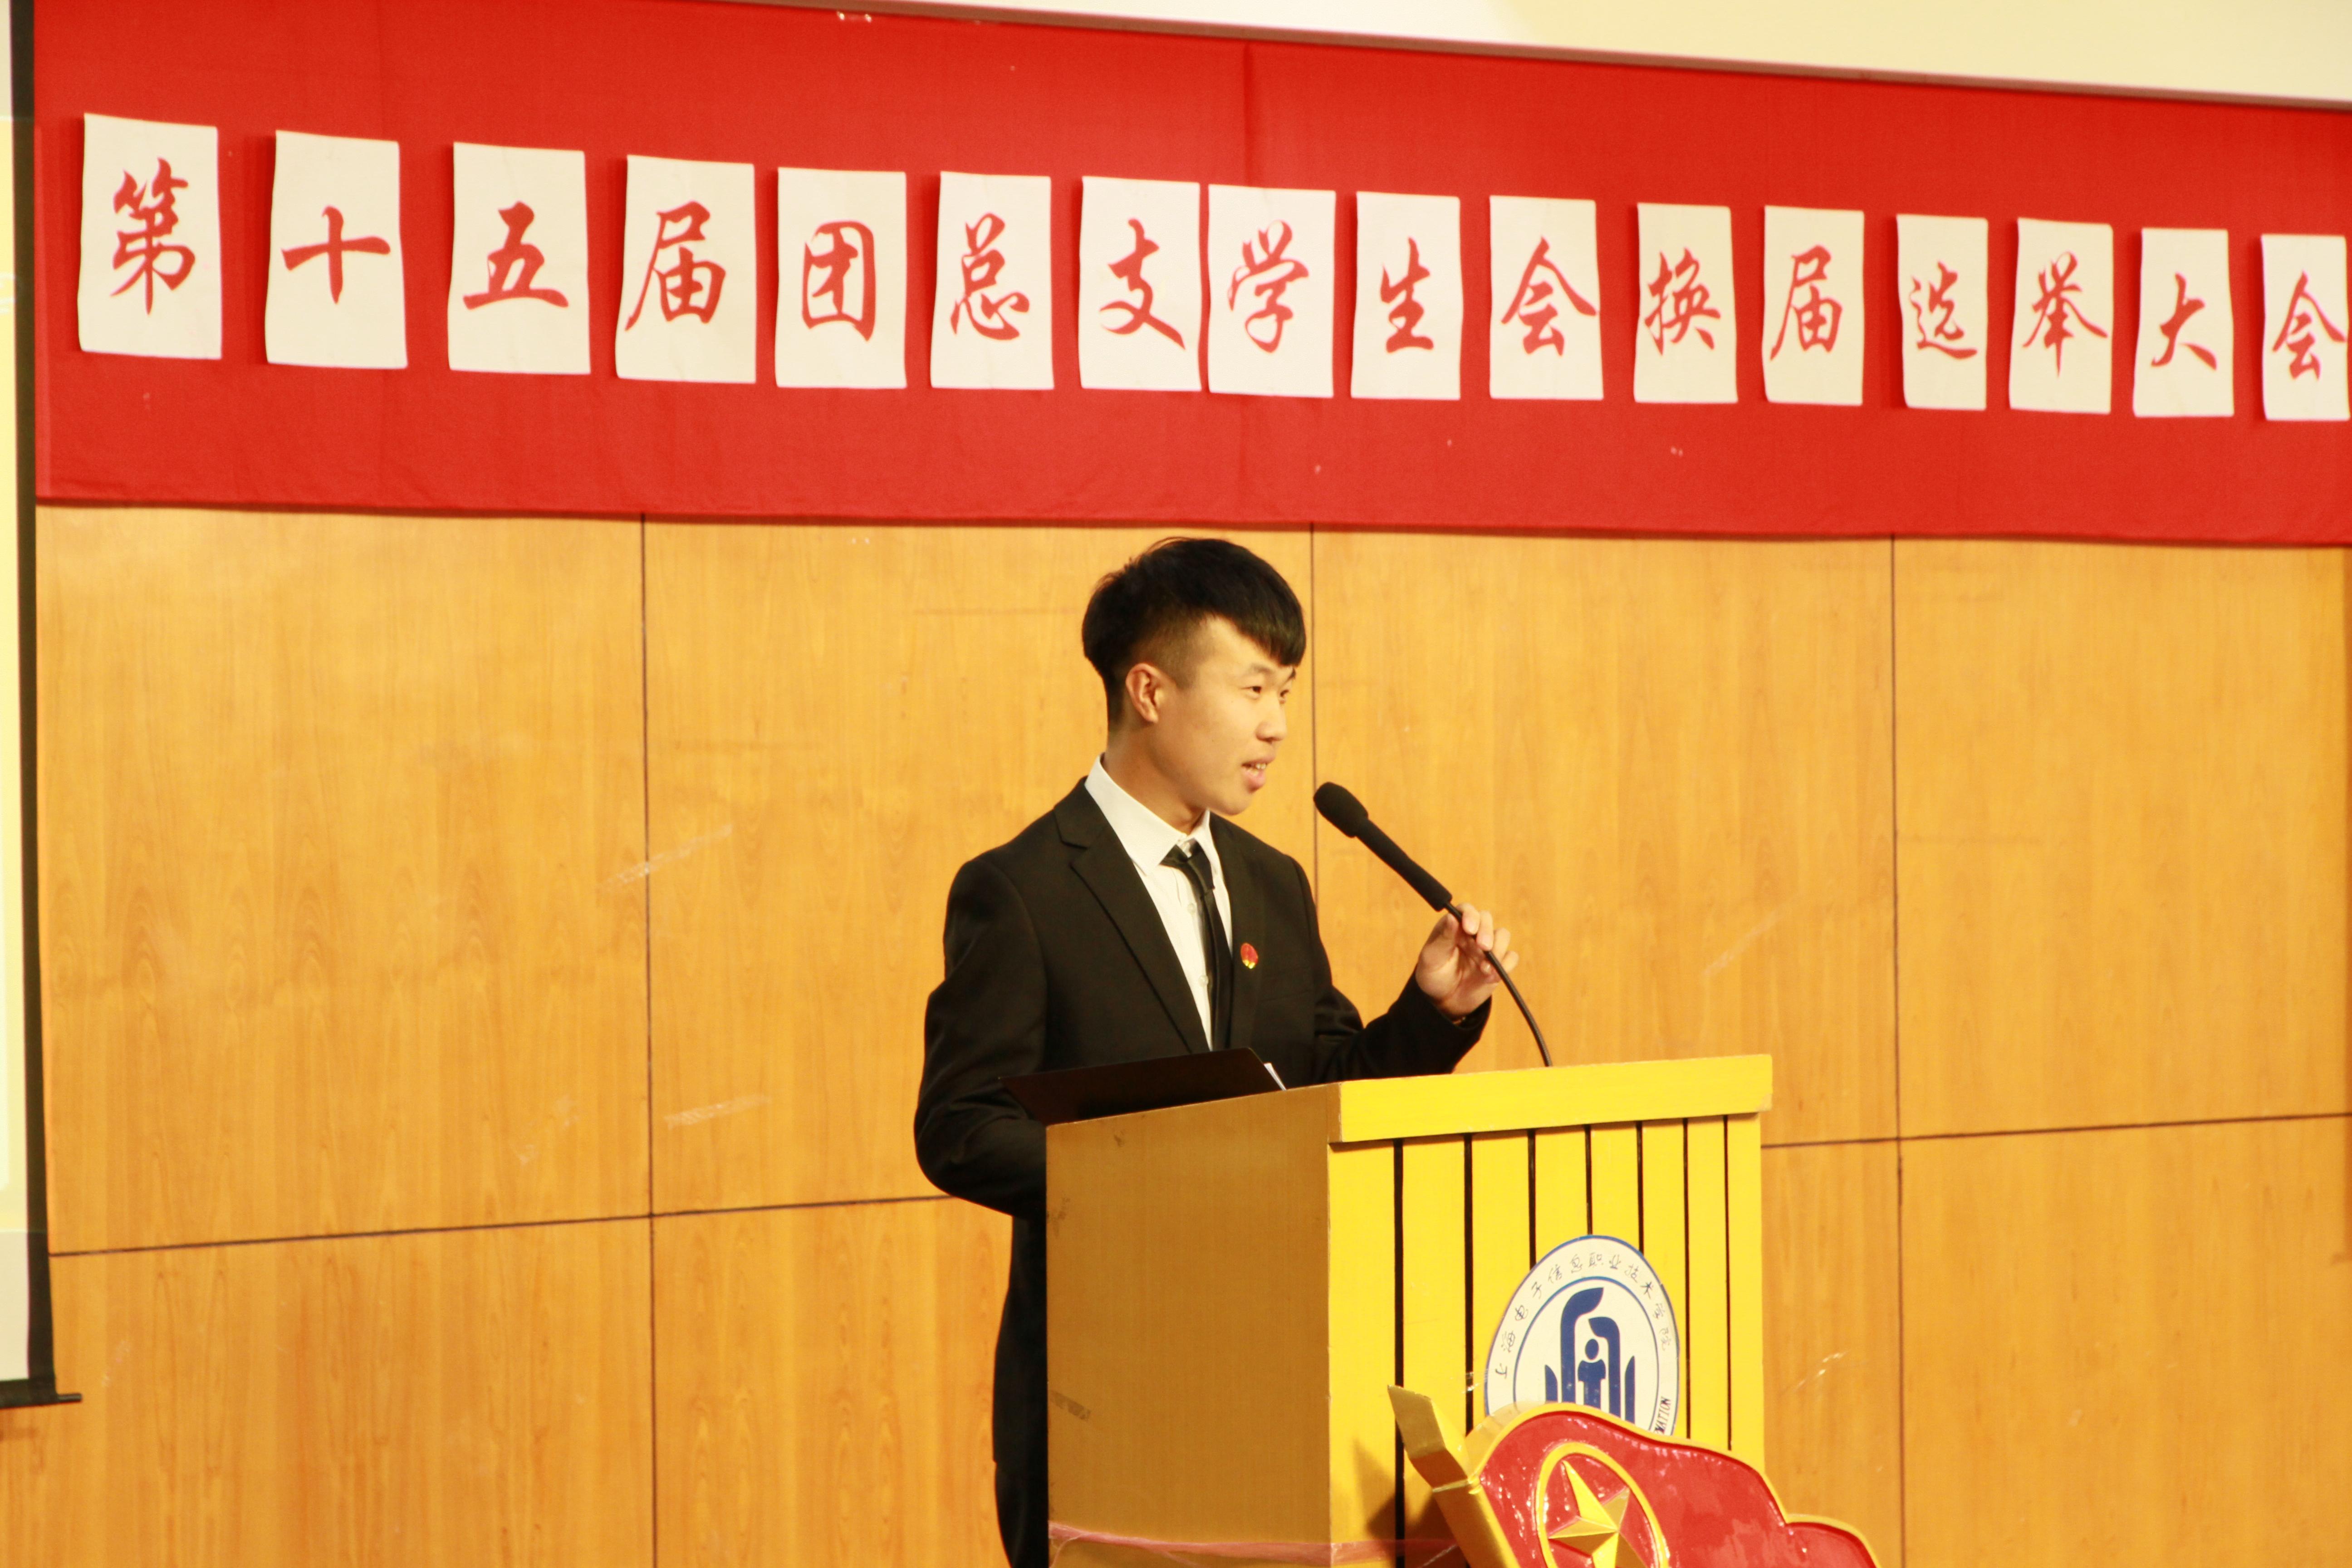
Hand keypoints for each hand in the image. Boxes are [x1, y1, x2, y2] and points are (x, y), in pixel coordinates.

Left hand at [1413, 903, 1516, 1019]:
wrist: (1444, 1002)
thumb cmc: (1433, 976)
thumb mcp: (1432, 958)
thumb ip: (1443, 938)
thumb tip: (1452, 917)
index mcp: (1454, 927)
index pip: (1466, 910)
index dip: (1471, 915)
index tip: (1470, 929)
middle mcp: (1472, 934)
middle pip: (1487, 919)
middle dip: (1487, 932)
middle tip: (1483, 947)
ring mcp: (1487, 948)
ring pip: (1502, 935)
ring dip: (1498, 949)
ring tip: (1485, 969)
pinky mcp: (1498, 964)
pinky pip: (1511, 957)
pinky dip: (1506, 965)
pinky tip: (1492, 976)